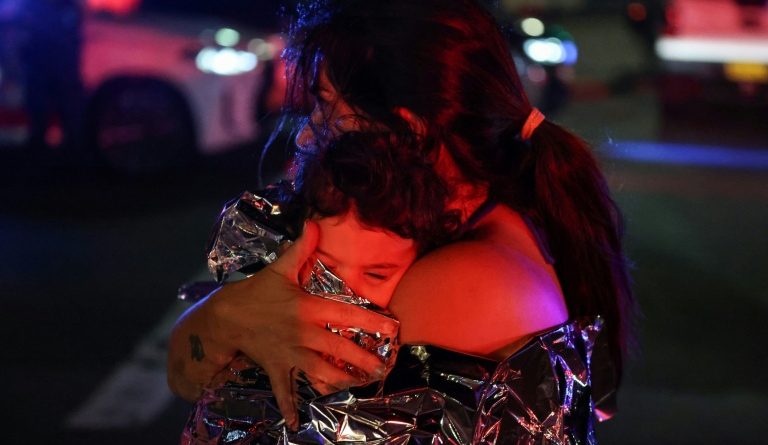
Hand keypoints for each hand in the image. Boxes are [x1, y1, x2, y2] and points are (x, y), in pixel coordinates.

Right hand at [205, 221, 396, 427]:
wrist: (225, 316)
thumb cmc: (255, 292)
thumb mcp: (278, 269)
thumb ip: (300, 248)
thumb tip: (314, 223)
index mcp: (309, 308)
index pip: (347, 315)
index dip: (372, 322)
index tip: (392, 329)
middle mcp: (304, 334)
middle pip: (341, 350)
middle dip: (365, 361)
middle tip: (384, 368)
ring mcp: (291, 354)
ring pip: (322, 373)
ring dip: (342, 382)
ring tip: (361, 385)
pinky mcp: (278, 367)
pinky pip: (284, 391)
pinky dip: (290, 407)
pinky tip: (297, 423)